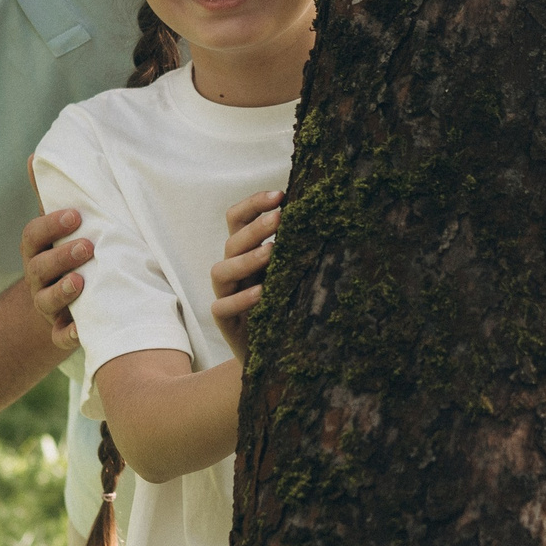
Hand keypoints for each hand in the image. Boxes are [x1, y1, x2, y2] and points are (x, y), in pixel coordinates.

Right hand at [21, 207, 91, 350]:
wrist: (63, 304)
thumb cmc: (64, 254)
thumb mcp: (57, 227)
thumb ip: (50, 196)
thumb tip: (35, 155)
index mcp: (37, 250)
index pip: (33, 235)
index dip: (51, 226)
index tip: (75, 215)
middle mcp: (38, 278)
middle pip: (39, 268)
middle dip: (61, 257)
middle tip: (88, 246)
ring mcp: (47, 304)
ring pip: (47, 300)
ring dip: (63, 291)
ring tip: (82, 283)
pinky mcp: (61, 329)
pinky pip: (60, 337)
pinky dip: (68, 336)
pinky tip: (80, 332)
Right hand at [210, 189, 281, 363]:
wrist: (281, 351)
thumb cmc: (290, 303)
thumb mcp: (294, 270)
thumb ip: (298, 246)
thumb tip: (325, 213)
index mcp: (246, 250)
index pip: (237, 218)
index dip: (253, 203)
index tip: (281, 195)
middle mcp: (233, 269)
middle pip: (232, 241)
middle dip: (256, 227)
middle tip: (280, 217)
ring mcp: (226, 294)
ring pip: (221, 270)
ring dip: (246, 259)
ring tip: (271, 252)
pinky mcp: (225, 321)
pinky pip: (221, 307)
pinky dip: (240, 299)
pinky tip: (261, 293)